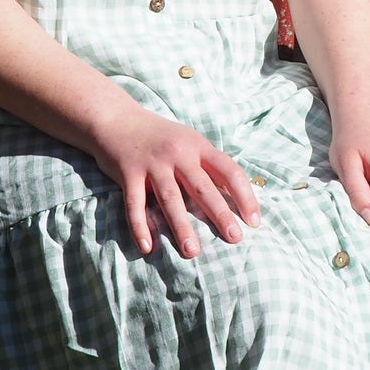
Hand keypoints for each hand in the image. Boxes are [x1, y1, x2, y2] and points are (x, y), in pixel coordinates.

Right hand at [92, 102, 261, 258]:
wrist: (115, 118)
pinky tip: (148, 247)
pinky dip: (140, 227)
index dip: (245, 196)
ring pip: (171, 199)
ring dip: (182, 227)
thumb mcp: (187, 141)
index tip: (253, 221)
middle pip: (203, 187)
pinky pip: (135, 204)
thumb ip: (205, 165)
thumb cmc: (158, 137)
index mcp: (198, 146)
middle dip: (220, 214)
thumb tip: (233, 199)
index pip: (229, 171)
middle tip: (235, 238)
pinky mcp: (128, 172)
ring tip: (192, 252)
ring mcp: (152, 163)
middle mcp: (178, 153)